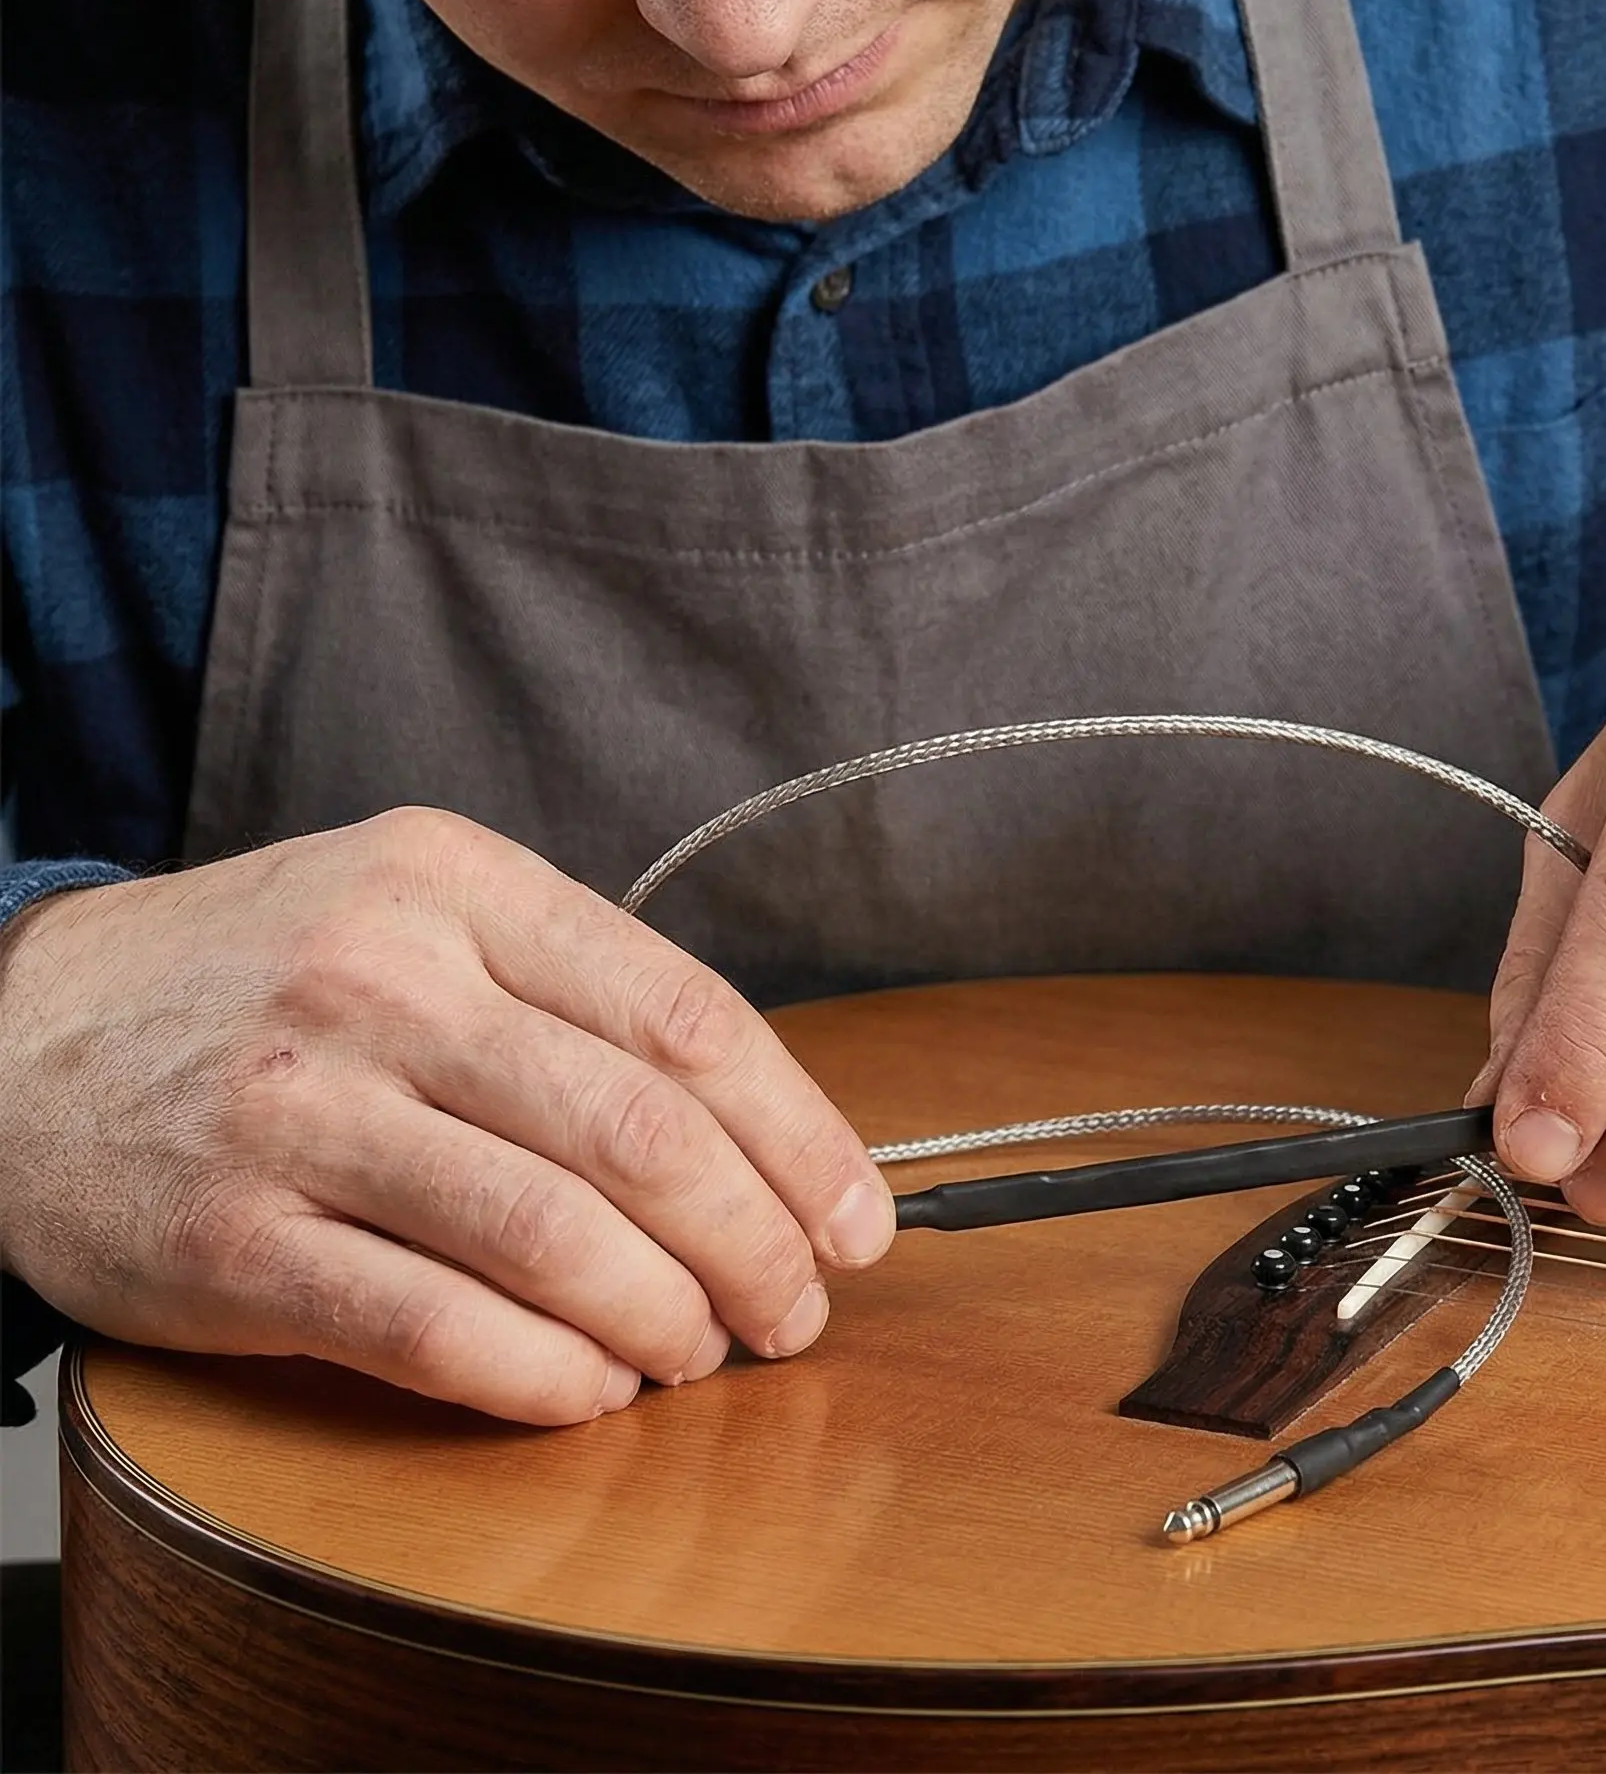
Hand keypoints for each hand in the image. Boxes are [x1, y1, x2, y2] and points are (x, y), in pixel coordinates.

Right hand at [0, 810, 893, 1421]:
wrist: (14, 1033)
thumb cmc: (262, 977)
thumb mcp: (415, 912)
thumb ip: (568, 991)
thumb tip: (755, 1128)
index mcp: (458, 885)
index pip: (687, 1014)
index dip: (799, 1134)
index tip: (854, 1217)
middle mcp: (385, 979)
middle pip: (642, 1131)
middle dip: (757, 1242)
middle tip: (798, 1309)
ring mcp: (301, 1108)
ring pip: (554, 1234)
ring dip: (666, 1317)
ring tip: (702, 1352)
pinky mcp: (227, 1240)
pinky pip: (434, 1327)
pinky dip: (545, 1375)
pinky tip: (592, 1387)